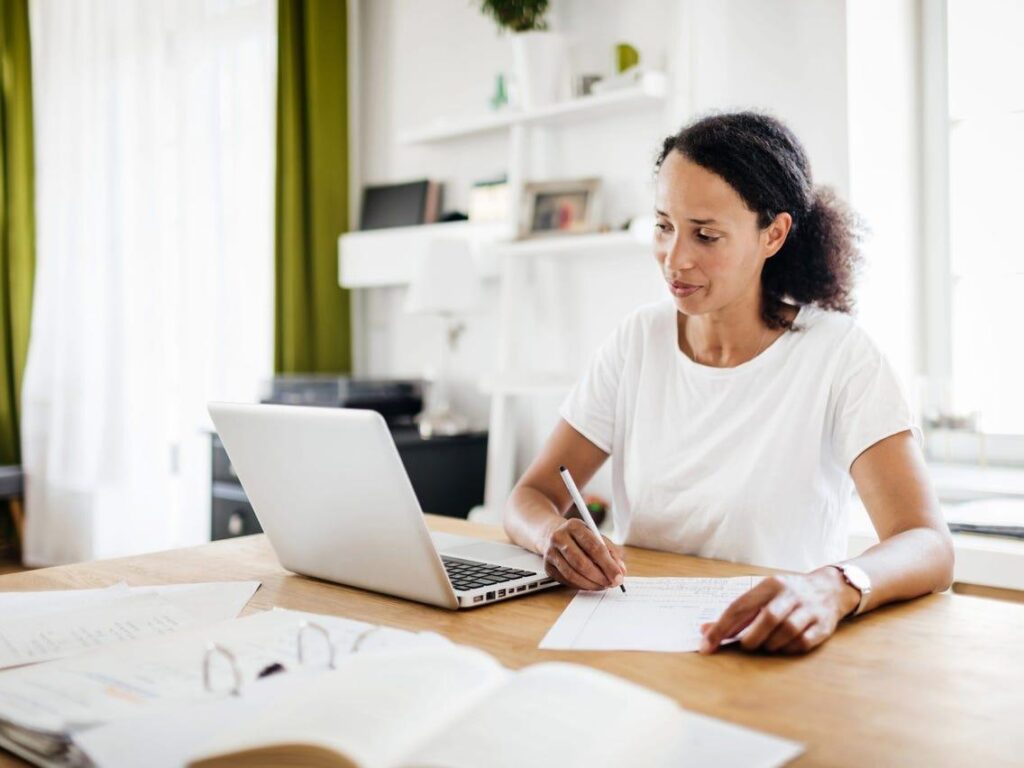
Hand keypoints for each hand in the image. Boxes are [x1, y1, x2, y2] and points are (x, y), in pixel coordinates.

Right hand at [541, 518, 625, 590]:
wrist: (552, 533)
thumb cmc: (580, 536)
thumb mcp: (595, 536)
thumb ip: (610, 552)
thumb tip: (621, 572)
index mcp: (574, 526)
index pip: (594, 547)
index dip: (608, 564)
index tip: (619, 576)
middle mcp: (559, 537)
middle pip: (581, 563)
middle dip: (600, 577)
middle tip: (612, 584)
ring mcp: (550, 552)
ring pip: (572, 574)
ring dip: (591, 584)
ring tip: (603, 585)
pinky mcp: (547, 566)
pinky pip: (566, 580)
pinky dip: (581, 585)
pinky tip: (590, 585)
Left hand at [699, 568, 859, 654]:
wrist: (830, 588)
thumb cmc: (786, 596)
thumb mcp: (762, 596)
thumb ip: (737, 614)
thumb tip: (705, 632)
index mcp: (770, 584)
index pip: (740, 606)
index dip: (721, 627)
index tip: (706, 645)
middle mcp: (790, 593)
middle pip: (767, 618)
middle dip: (751, 638)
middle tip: (745, 646)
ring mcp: (809, 609)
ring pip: (786, 631)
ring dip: (770, 644)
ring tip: (765, 645)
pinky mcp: (823, 625)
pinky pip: (802, 643)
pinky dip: (788, 648)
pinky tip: (783, 647)